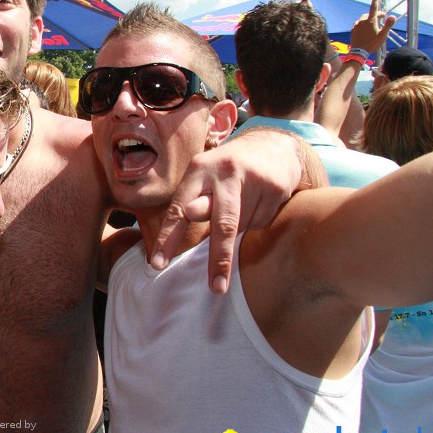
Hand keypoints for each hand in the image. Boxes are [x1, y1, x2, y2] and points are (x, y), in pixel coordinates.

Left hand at [151, 129, 307, 293]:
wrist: (274, 145)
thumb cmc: (227, 169)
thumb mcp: (205, 177)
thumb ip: (195, 199)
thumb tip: (189, 213)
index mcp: (199, 168)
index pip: (179, 209)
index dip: (167, 238)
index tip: (156, 265)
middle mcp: (225, 171)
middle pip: (222, 224)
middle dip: (218, 258)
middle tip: (215, 287)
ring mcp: (253, 179)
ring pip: (242, 226)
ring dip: (238, 228)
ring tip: (241, 204)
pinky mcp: (276, 188)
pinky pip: (261, 221)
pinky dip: (255, 220)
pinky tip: (257, 201)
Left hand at [350, 0, 395, 53]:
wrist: (358, 52)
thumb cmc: (372, 44)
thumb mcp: (382, 35)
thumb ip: (388, 25)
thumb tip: (392, 16)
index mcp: (370, 20)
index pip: (374, 6)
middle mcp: (362, 21)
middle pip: (370, 14)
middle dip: (377, 14)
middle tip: (382, 17)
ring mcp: (357, 25)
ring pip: (364, 18)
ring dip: (370, 19)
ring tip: (374, 25)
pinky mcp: (353, 29)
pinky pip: (359, 23)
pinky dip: (363, 24)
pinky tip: (365, 28)